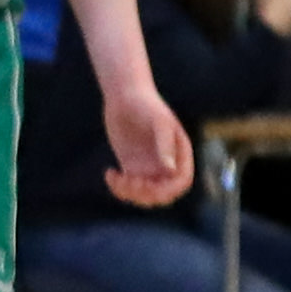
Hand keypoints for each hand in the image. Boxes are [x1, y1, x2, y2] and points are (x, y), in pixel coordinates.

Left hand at [105, 85, 193, 207]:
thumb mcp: (159, 122)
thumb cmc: (147, 105)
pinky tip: (109, 173)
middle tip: (129, 180)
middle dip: (146, 194)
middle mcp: (166, 164)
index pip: (181, 182)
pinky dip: (118, 188)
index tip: (149, 185)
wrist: (125, 97)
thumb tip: (170, 170)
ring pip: (144, 195)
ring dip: (130, 194)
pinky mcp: (131, 167)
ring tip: (117, 177)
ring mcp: (148, 167)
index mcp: (179, 154)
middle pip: (163, 194)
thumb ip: (165, 145)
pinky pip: (128, 188)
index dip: (168, 189)